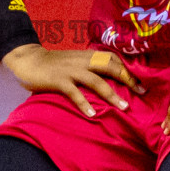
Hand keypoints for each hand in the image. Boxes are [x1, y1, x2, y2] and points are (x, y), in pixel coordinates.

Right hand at [1, 44, 143, 117]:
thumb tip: (109, 80)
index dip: (128, 69)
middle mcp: (82, 61)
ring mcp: (70, 70)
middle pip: (110, 67)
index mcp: (87, 56)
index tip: (141, 82)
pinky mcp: (58, 80)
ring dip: (111, 94)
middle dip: (127, 79)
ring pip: (96, 81)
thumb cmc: (53, 64)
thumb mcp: (74, 61)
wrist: (28, 60)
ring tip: (123, 108)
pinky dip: (84, 103)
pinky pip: (74, 92)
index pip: (113, 59)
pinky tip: (92, 115)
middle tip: (141, 92)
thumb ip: (89, 67)